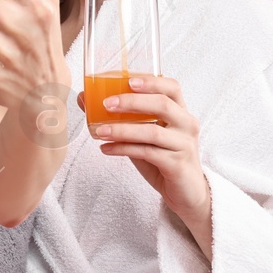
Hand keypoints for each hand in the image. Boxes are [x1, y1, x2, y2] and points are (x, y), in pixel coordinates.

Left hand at [88, 75, 212, 254]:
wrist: (186, 192)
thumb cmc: (163, 158)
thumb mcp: (143, 134)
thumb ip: (121, 118)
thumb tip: (85, 99)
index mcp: (180, 111)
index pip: (171, 87)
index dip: (151, 81)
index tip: (127, 80)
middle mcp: (186, 124)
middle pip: (162, 104)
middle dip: (132, 102)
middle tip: (106, 104)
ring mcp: (184, 145)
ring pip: (151, 132)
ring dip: (122, 130)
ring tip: (99, 131)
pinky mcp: (177, 164)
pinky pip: (147, 153)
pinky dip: (123, 149)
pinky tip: (106, 149)